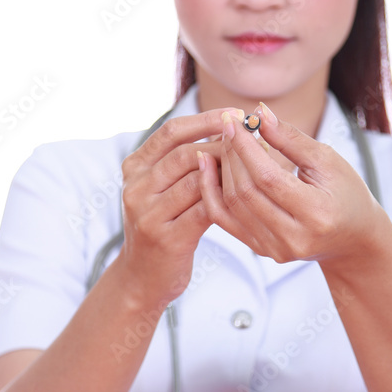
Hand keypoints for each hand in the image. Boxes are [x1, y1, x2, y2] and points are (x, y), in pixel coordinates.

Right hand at [117, 107, 242, 305]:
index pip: (171, 132)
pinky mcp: (166, 237)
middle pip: (186, 154)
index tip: (236, 114)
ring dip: (230, 172)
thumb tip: (228, 132)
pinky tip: (247, 196)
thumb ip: (184, 163)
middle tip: (255, 141)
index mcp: (135, 166)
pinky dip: (227, 199)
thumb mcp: (161, 189)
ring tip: (256, 167)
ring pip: (196, 181)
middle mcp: (136, 186)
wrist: (142, 277)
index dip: (205, 120)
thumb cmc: (162, 225)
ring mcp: (148, 213)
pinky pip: (203, 210)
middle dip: (224, 145)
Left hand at [195, 103, 384, 267]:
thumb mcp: (327, 160)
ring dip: (222, 169)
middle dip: (231, 154)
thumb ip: (291, 139)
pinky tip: (208, 167)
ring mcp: (276, 249)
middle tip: (228, 127)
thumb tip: (260, 113)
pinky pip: (225, 220)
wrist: (353, 236)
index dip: (246, 147)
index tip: (233, 120)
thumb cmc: (346, 192)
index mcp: (316, 214)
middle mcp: (294, 238)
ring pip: (232, 205)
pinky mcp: (262, 251)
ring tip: (224, 142)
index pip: (268, 178)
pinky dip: (213, 192)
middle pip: (246, 192)